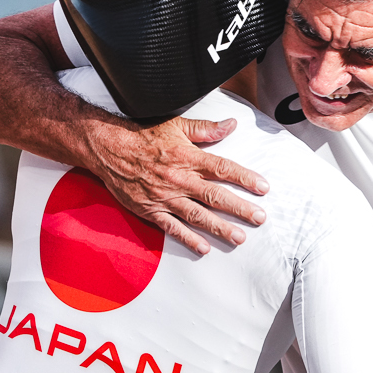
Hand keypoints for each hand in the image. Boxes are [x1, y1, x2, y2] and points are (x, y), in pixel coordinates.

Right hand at [77, 114, 266, 253]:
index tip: (263, 188)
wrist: (109, 149)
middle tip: (259, 218)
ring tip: (239, 237)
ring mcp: (165, 197)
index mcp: (188, 157)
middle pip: (215, 196)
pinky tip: (204, 248)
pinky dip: (188, 239)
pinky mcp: (151, 210)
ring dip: (220, 228)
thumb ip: (206, 128)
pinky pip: (172, 228)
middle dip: (240, 208)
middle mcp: (179, 179)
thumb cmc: (143, 136)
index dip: (245, 178)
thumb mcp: (176, 125)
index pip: (223, 169)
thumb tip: (231, 124)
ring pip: (197, 215)